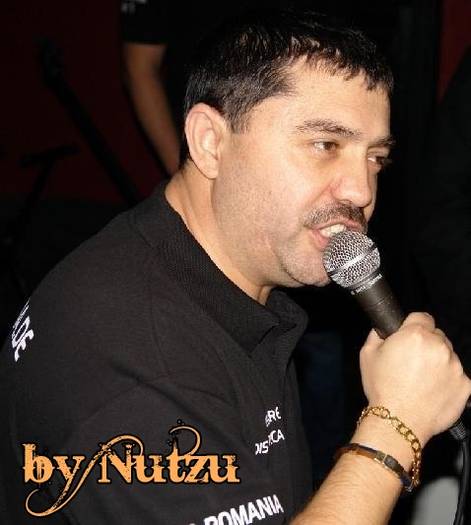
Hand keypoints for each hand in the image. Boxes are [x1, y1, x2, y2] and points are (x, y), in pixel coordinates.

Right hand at [359, 312, 470, 444]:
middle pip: (436, 336)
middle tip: (411, 361)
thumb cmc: (382, 389)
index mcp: (415, 335)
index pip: (422, 317)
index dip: (413, 325)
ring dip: (437, 362)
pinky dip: (447, 380)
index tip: (408, 335)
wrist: (398, 421)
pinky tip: (431, 390)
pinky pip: (457, 376)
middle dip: (426, 344)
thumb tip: (382, 329)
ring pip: (448, 355)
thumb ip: (377, 335)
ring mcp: (455, 366)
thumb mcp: (367, 355)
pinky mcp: (465, 385)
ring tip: (420, 379)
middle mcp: (439, 347)